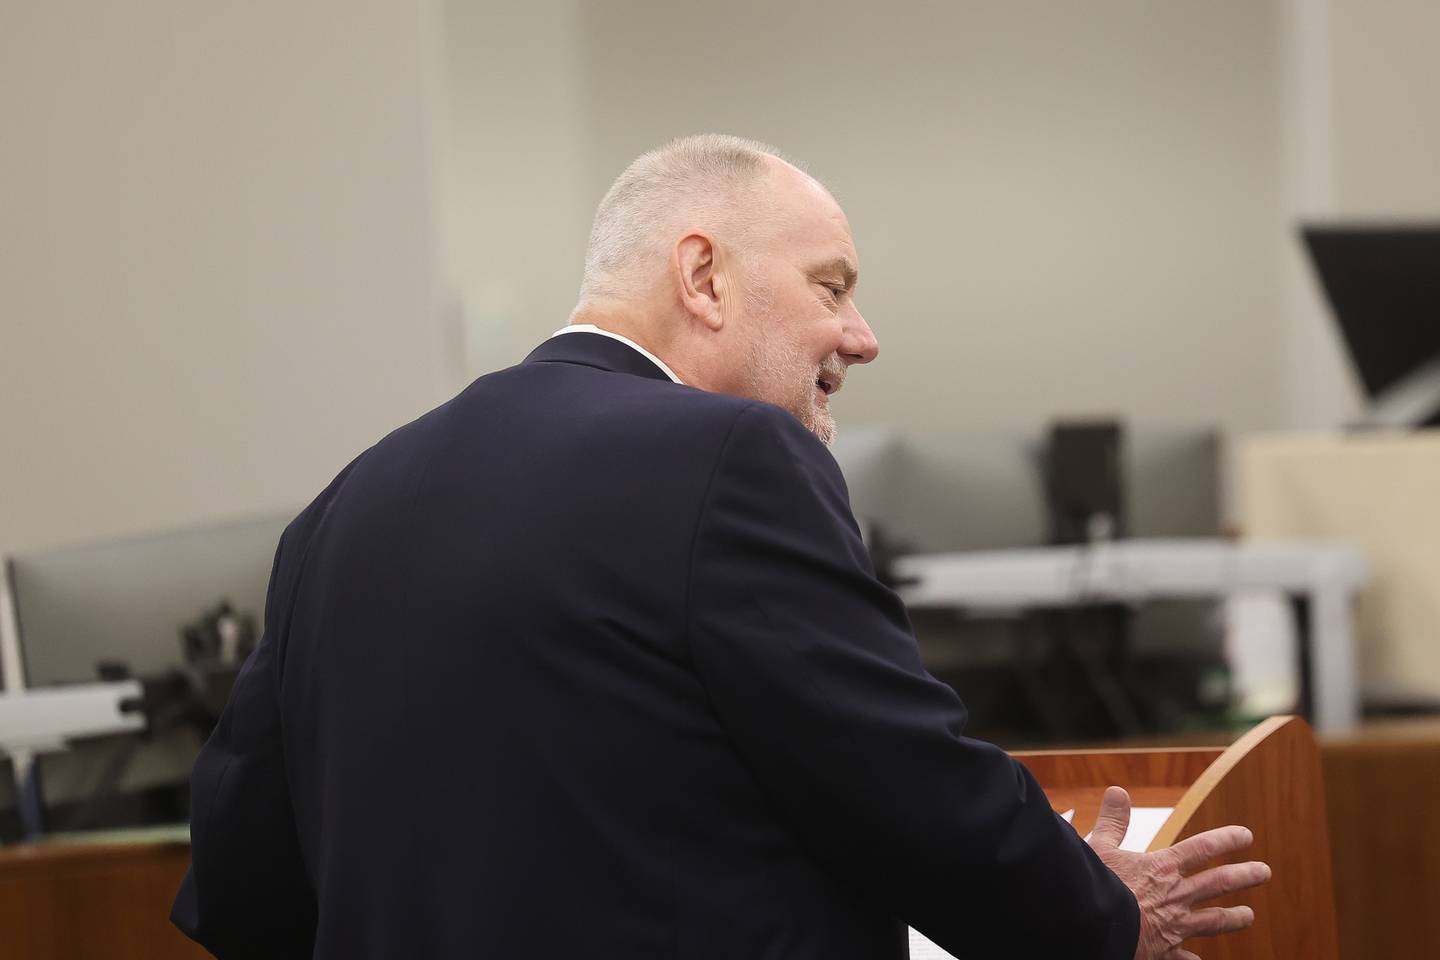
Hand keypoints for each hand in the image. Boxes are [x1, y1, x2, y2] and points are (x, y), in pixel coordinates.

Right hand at [1086, 786, 1270, 959]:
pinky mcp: (1163, 951)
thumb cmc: (1095, 885)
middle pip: (1218, 883)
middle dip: (1244, 876)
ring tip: (1249, 916)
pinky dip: (1190, 958)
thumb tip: (1118, 792)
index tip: (1246, 836)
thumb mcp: (1099, 846)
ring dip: (1233, 918)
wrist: (1096, 927)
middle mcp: (1175, 896)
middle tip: (1264, 872)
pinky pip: (1182, 957)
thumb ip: (1113, 821)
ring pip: (1213, 921)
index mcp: (1162, 868)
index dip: (1226, 840)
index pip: (1201, 848)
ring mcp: (1173, 926)